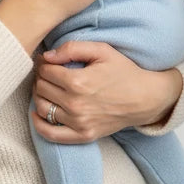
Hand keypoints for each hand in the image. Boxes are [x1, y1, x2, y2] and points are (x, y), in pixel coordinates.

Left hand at [30, 40, 182, 143]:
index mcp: (78, 81)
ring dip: (40, 96)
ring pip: (42, 108)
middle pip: (41, 88)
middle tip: (50, 74)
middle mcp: (75, 104)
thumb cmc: (124, 71)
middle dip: (42, 78)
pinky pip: (50, 134)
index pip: (45, 71)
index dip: (45, 64)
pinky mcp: (83, 135)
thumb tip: (47, 56)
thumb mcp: (102, 50)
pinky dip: (38, 124)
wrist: (145, 98)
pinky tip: (38, 113)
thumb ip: (72, 48)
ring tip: (48, 89)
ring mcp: (78, 122)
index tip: (50, 62)